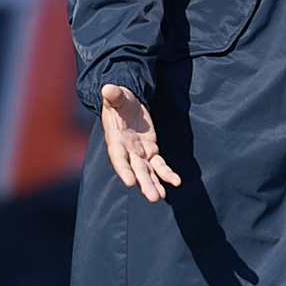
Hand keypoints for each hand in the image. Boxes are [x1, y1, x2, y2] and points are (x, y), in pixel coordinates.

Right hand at [100, 83, 182, 201]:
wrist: (127, 104)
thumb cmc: (119, 101)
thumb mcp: (117, 96)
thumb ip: (114, 95)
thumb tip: (108, 88)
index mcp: (115, 140)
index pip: (118, 157)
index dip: (123, 170)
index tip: (130, 182)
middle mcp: (127, 151)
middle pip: (136, 170)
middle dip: (145, 184)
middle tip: (154, 198)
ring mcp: (139, 153)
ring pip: (147, 172)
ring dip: (154, 185)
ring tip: (161, 198)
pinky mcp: (151, 152)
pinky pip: (159, 165)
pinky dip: (167, 174)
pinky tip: (176, 182)